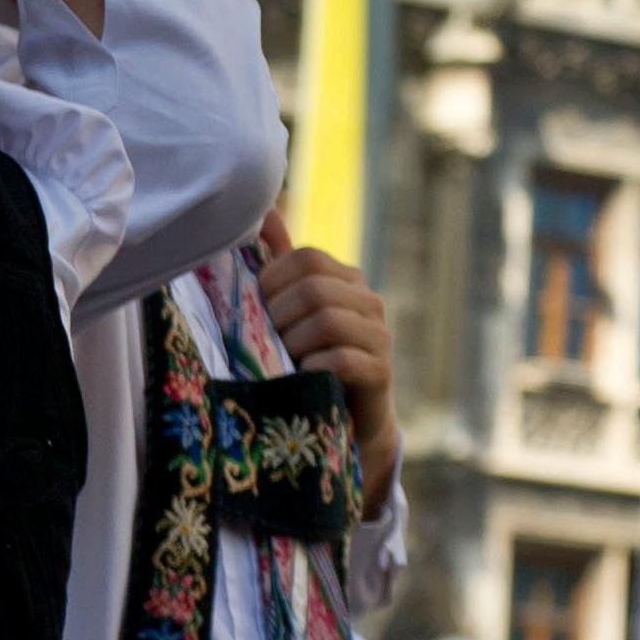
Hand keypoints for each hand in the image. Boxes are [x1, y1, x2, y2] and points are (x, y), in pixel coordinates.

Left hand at [259, 209, 401, 518]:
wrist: (341, 429)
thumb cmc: (307, 366)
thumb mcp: (289, 314)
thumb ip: (280, 265)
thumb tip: (265, 211)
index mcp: (345, 280)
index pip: (305, 257)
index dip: (272, 281)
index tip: (259, 311)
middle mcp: (368, 301)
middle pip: (313, 287)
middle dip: (279, 316)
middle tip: (270, 344)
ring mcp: (379, 336)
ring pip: (326, 319)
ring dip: (293, 345)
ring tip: (286, 364)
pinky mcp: (380, 372)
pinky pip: (341, 358)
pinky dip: (312, 369)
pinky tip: (304, 380)